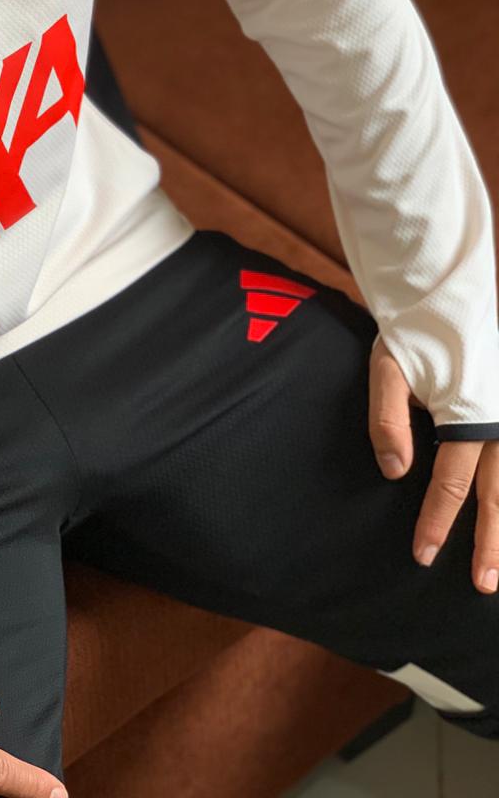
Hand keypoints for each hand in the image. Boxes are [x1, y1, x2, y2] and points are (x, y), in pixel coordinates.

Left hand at [369, 336, 498, 595]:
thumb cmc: (414, 331)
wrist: (449, 291)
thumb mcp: (388, 368)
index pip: (450, 484)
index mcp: (466, 416)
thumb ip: (388, 419)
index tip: (424, 554)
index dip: (437, 522)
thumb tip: (394, 472)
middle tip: (485, 585)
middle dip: (491, 543)